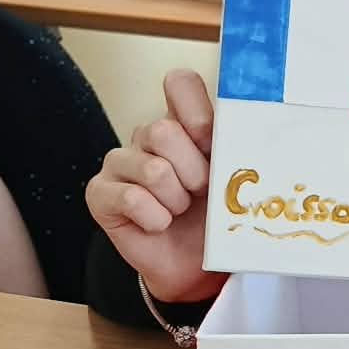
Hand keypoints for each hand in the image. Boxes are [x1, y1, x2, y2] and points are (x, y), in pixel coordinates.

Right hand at [83, 70, 224, 304]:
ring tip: (180, 210)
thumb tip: (249, 124)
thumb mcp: (232, 176)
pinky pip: (133, 198)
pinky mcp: (100, 193)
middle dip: (194, 171)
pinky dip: (156, 218)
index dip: (197, 113)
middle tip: (199, 192)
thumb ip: (234, 146)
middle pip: (164, 131)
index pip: (180, 84)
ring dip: (177, 200)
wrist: (194, 264)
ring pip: (153, 169)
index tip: (211, 141)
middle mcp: (146, 136)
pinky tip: (159, 224)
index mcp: (182, 123)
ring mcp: (119, 162)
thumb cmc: (215, 216)